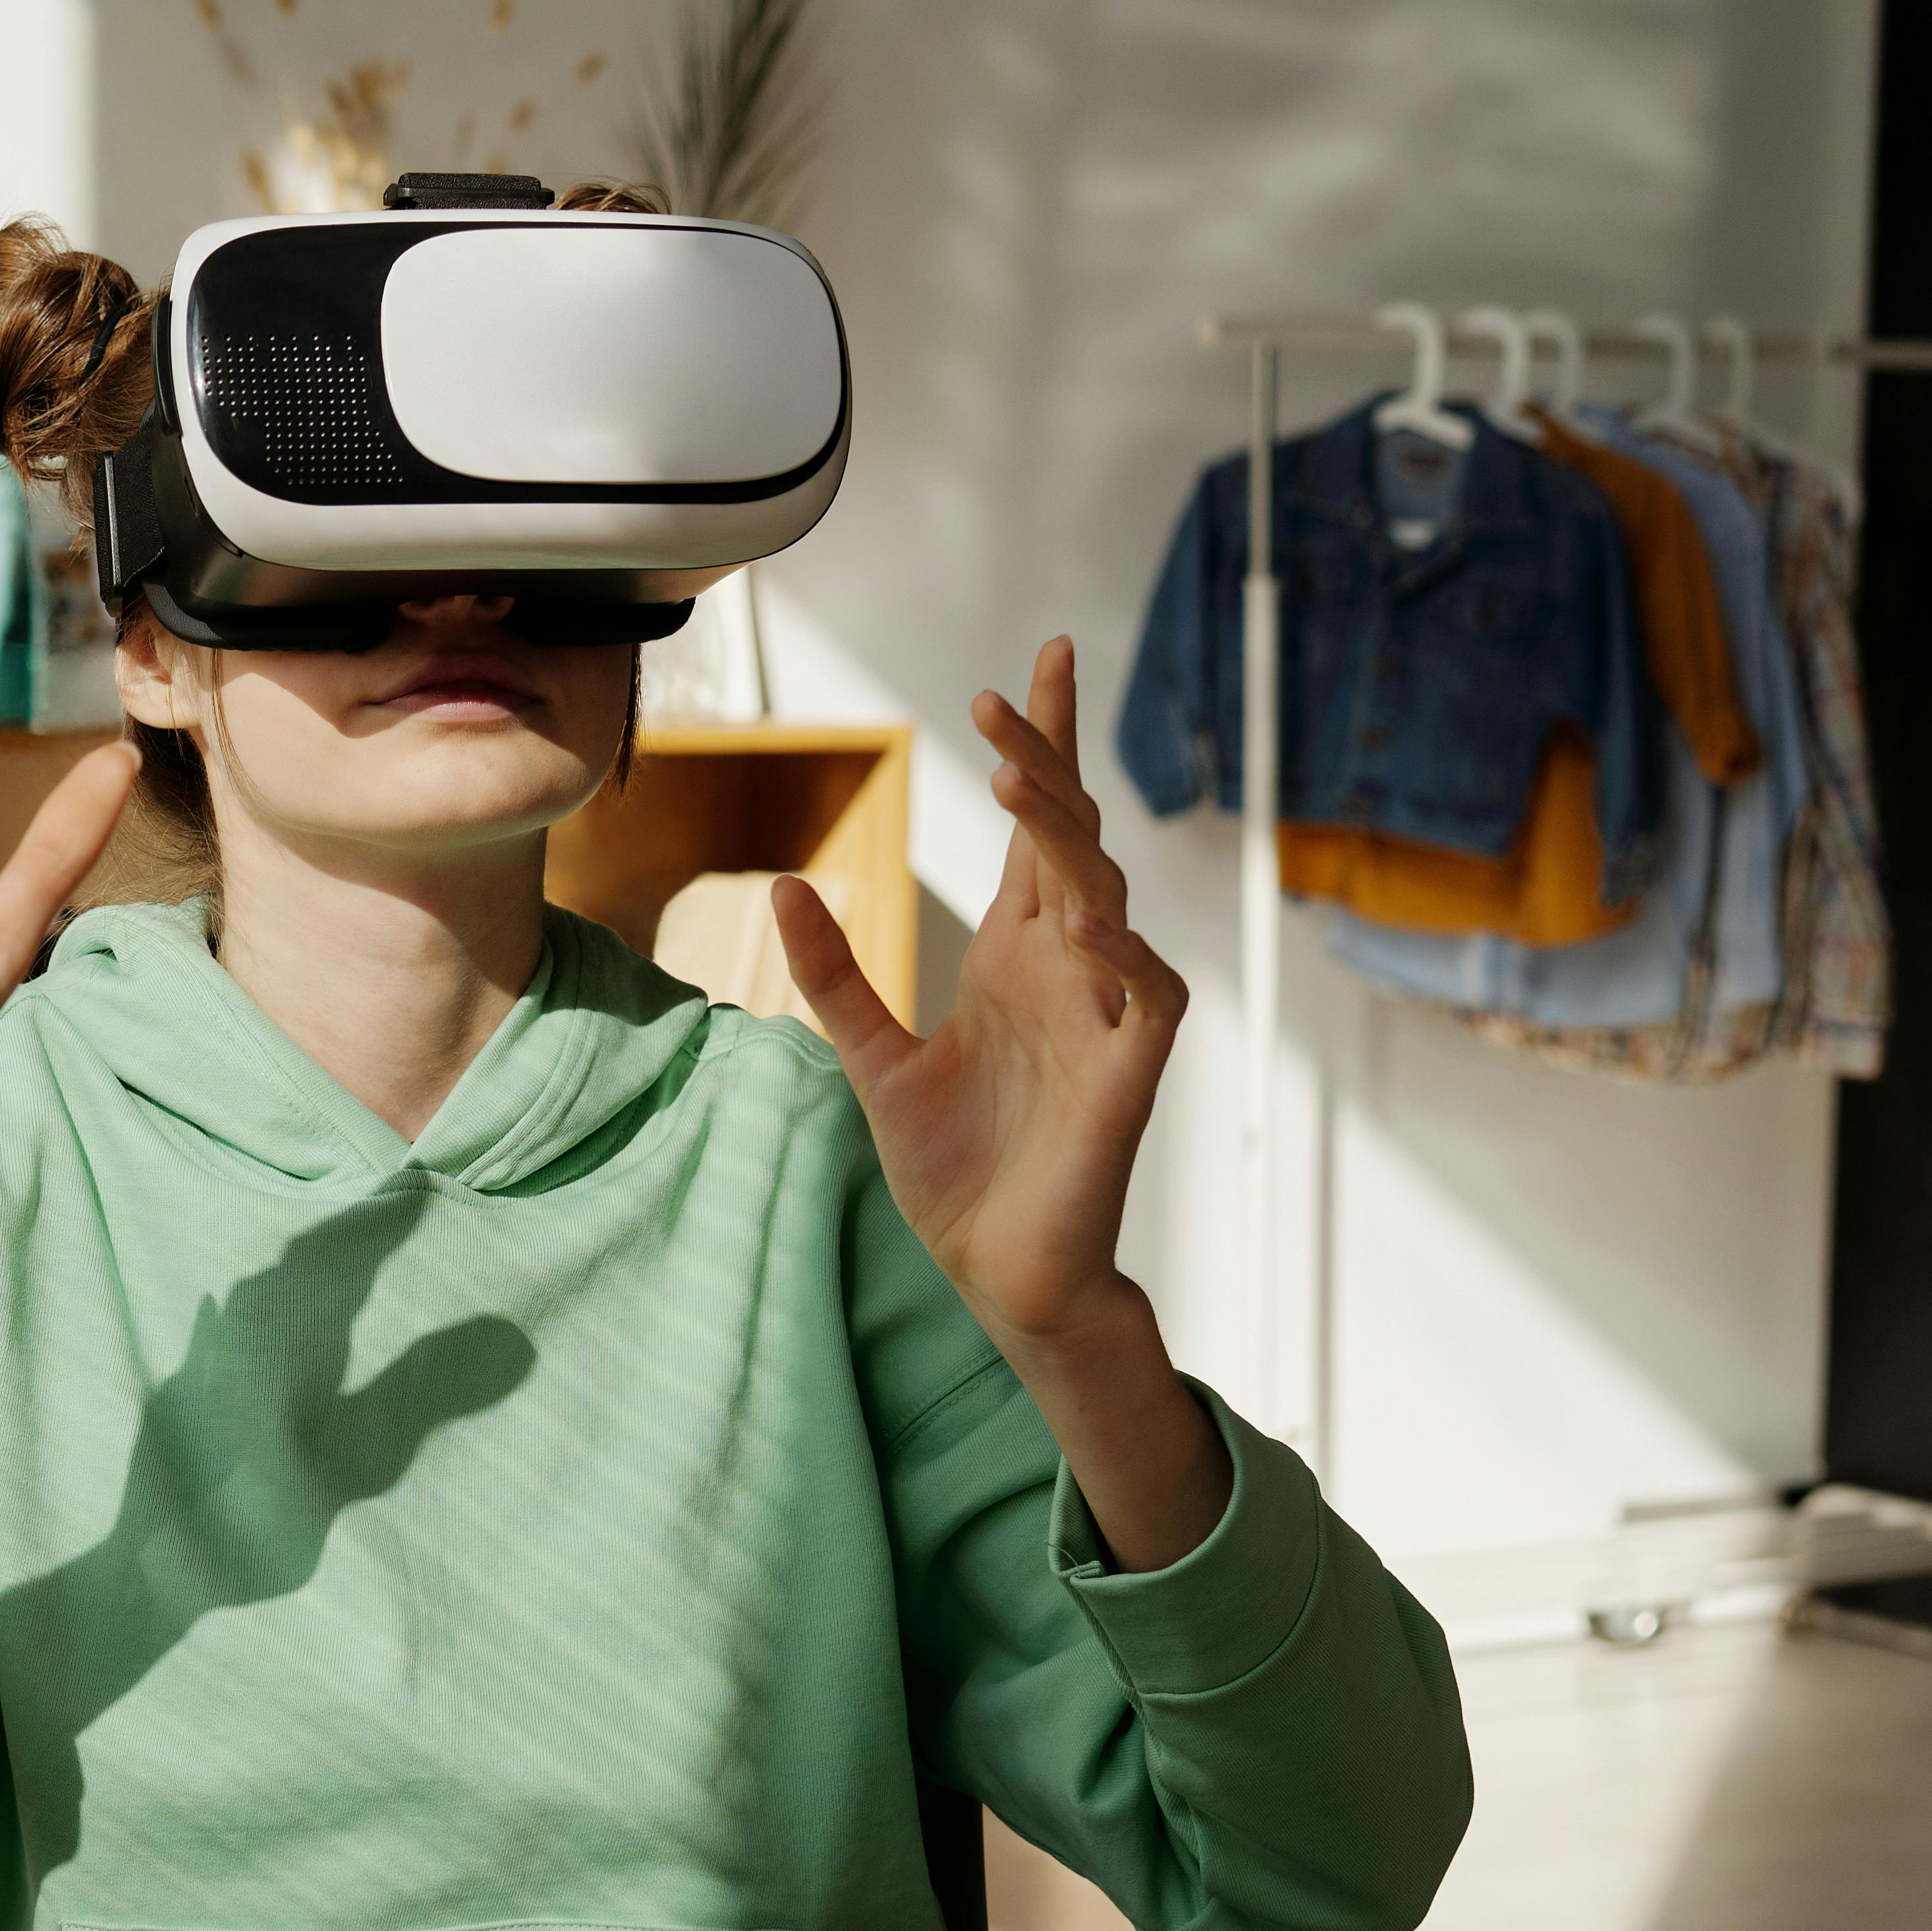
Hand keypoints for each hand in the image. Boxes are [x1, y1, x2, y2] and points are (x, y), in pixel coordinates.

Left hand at [776, 637, 1229, 1565]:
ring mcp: (1101, 1015)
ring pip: (1105, 895)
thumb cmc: (953, 1169)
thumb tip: (784, 885)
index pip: (1032, 829)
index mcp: (1013, 955)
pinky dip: (1123, 955)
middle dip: (1046, 762)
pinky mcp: (1126, 1074)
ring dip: (1064, 836)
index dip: (1042, 746)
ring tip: (1011, 780)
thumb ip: (835, 974)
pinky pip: (1147, 994)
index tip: (1039, 660)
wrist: (994, 1270)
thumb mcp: (871, 1058)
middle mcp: (1066, 969)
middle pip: (1067, 838)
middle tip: (1004, 695)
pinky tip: (1083, 920)